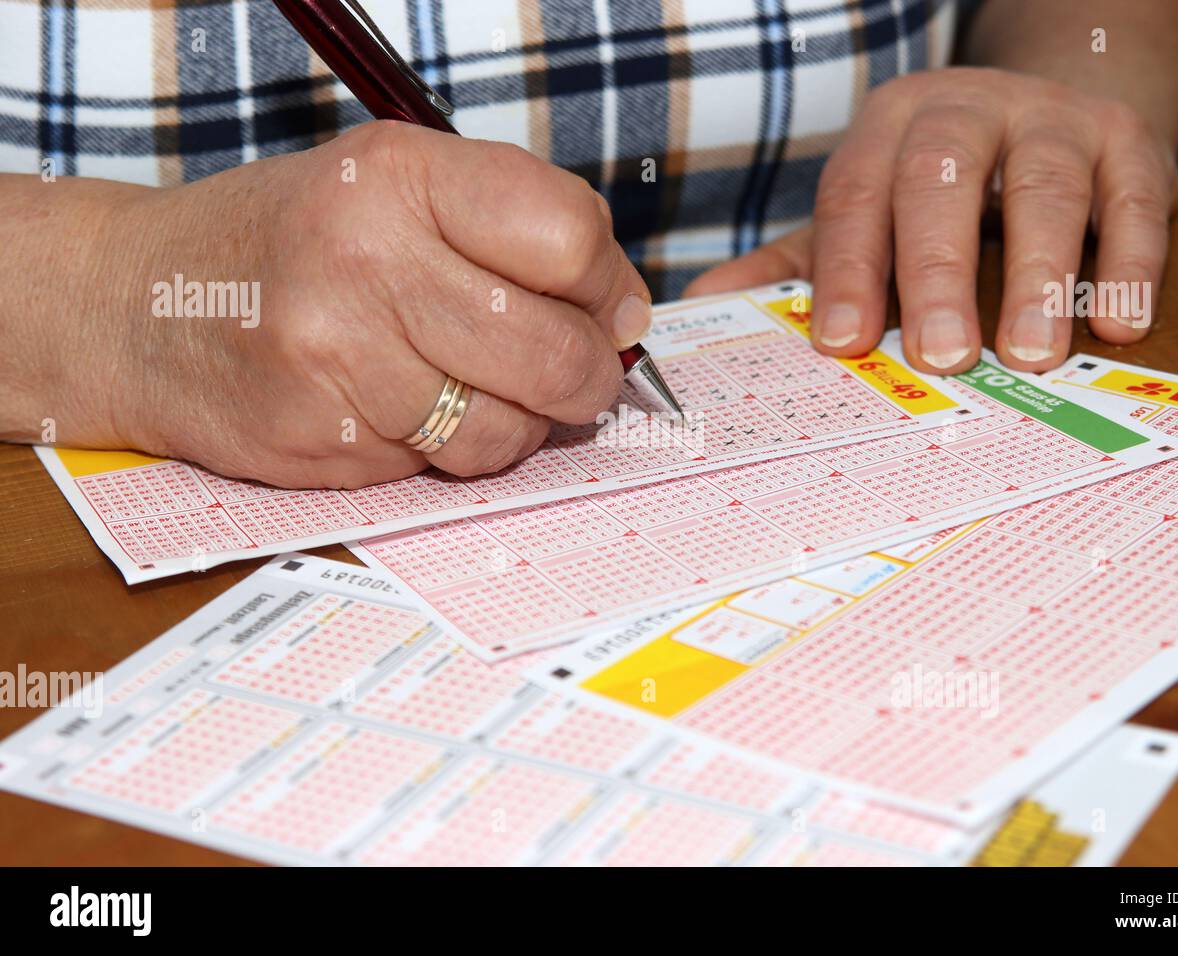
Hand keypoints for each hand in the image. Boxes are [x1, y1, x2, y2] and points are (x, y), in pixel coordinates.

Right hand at [8, 122, 650, 486]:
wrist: (139, 305)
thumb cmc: (292, 244)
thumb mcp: (394, 188)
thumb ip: (514, 230)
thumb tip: (628, 313)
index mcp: (399, 175)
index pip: (568, 237)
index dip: (607, 285)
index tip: (606, 306)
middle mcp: (365, 258)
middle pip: (553, 351)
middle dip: (588, 377)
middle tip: (580, 376)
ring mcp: (335, 356)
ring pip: (506, 430)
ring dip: (521, 424)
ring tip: (484, 391)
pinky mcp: (319, 438)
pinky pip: (443, 468)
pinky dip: (453, 451)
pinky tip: (415, 414)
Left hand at [685, 68, 1177, 372]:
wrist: (1048, 127)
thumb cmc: (939, 192)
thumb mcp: (864, 217)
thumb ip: (797, 263)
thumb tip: (706, 305)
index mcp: (888, 129)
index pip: (856, 194)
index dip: (848, 270)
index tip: (843, 344)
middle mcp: (966, 109)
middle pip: (943, 181)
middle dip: (939, 273)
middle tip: (943, 357)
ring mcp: (1052, 117)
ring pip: (1046, 186)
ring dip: (1041, 274)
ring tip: (1032, 353)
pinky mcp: (1128, 141)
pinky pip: (1133, 196)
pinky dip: (1130, 259)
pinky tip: (1120, 321)